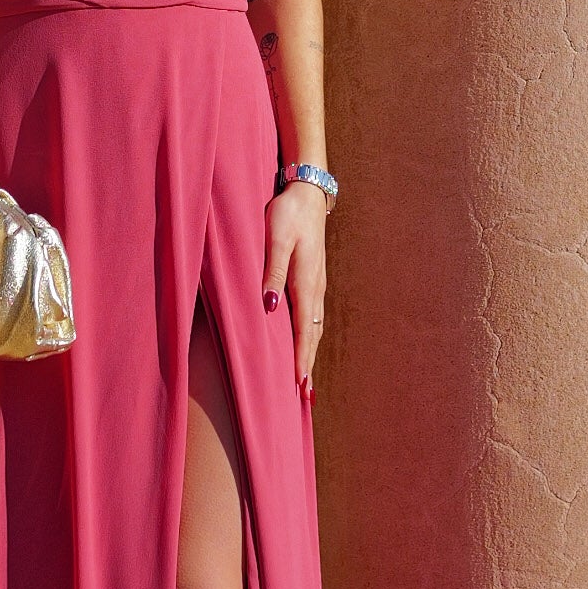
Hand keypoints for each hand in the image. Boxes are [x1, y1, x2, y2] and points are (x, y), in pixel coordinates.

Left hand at [262, 183, 327, 395]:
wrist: (308, 193)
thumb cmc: (288, 214)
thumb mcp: (276, 239)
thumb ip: (272, 272)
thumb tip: (271, 306)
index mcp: (305, 283)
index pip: (304, 331)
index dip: (302, 359)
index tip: (300, 384)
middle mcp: (315, 288)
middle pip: (312, 335)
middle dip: (309, 364)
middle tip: (305, 395)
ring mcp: (317, 283)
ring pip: (314, 327)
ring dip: (311, 352)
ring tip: (307, 377)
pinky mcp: (313, 277)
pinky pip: (313, 315)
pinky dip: (310, 335)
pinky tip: (307, 341)